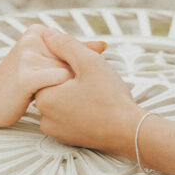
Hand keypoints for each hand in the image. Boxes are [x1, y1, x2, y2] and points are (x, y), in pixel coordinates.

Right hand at [0, 25, 105, 126]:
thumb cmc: (18, 83)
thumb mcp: (45, 61)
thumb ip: (72, 52)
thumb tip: (102, 45)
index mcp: (38, 31)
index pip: (73, 47)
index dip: (75, 67)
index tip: (64, 80)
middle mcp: (33, 39)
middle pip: (72, 59)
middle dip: (73, 78)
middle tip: (61, 92)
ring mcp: (28, 55)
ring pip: (68, 71)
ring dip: (66, 89)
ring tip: (54, 97)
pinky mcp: (26, 76)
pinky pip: (58, 82)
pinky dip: (61, 94)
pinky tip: (51, 101)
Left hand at [36, 29, 141, 156]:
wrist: (130, 131)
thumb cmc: (110, 98)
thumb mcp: (88, 61)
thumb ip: (65, 45)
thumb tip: (48, 35)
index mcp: (45, 98)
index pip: (48, 71)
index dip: (67, 63)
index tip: (84, 66)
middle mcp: (46, 118)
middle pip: (54, 86)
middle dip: (71, 77)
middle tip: (93, 78)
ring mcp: (57, 131)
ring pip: (62, 100)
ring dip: (75, 92)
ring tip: (96, 91)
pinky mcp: (69, 139)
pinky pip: (69, 116)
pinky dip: (79, 107)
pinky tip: (96, 104)